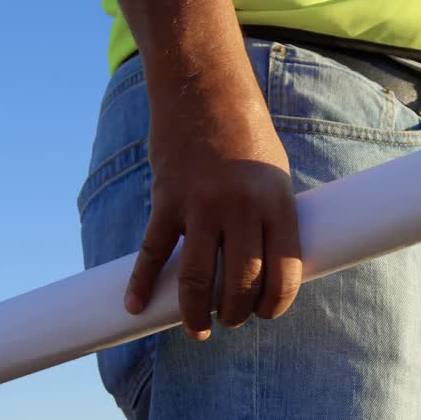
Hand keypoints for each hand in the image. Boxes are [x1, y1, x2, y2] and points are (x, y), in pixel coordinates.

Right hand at [123, 64, 302, 339]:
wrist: (205, 90)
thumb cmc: (247, 137)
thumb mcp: (275, 175)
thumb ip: (271, 219)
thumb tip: (266, 268)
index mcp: (276, 203)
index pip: (284, 271)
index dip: (276, 304)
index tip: (267, 315)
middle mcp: (241, 207)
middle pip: (241, 281)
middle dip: (237, 313)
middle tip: (231, 321)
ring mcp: (201, 204)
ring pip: (198, 277)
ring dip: (196, 313)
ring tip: (198, 329)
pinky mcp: (167, 199)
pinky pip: (153, 252)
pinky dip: (142, 283)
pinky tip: (136, 306)